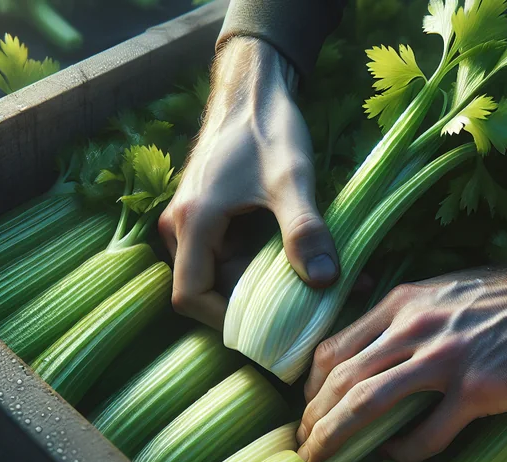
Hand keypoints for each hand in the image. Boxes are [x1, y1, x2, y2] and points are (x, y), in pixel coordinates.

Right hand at [158, 36, 338, 329]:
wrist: (253, 87)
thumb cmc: (267, 128)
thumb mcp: (292, 180)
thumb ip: (305, 231)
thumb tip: (325, 283)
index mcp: (192, 223)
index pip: (190, 296)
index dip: (224, 320)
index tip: (268, 329)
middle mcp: (181, 226)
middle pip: (207, 288)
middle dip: (254, 305)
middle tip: (303, 312)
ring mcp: (192, 220)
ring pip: (221, 272)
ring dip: (262, 284)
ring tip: (313, 287)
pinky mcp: (207, 214)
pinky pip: (229, 253)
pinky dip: (261, 263)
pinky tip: (302, 260)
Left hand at [295, 256, 506, 461]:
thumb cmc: (504, 296)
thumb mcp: (438, 290)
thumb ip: (401, 315)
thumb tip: (368, 349)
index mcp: (401, 303)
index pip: (334, 348)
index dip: (311, 387)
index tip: (308, 410)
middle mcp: (413, 327)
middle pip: (341, 380)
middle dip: (314, 419)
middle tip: (305, 447)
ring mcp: (444, 359)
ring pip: (368, 404)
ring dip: (338, 438)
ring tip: (324, 460)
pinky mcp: (476, 389)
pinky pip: (427, 432)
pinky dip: (403, 452)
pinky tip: (395, 459)